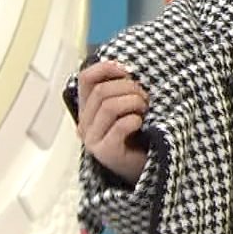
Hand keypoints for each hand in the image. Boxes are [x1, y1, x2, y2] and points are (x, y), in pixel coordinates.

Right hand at [77, 60, 148, 186]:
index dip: (107, 68)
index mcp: (88, 109)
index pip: (86, 78)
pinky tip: (141, 124)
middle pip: (102, 91)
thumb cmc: (140, 134)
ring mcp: (92, 140)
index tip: (128, 72)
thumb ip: (122, 89)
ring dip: (134, 103)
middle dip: (130, 89)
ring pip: (109, 106)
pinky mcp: (105, 153)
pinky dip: (135, 120)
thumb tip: (126, 67)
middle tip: (146, 99)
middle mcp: (85, 124)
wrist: (148, 166)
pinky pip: (120, 126)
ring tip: (145, 111)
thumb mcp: (129, 106)